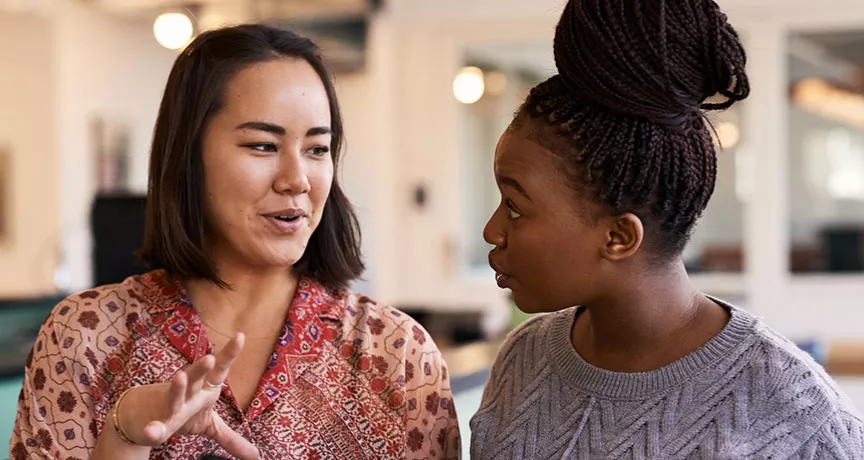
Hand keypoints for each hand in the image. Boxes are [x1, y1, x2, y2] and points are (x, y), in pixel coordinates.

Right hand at [115, 333, 258, 459]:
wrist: (141, 418)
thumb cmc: (182, 414)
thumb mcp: (209, 425)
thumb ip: (231, 438)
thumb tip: (256, 455)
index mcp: (204, 389)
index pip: (219, 370)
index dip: (229, 354)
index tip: (240, 336)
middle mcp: (188, 392)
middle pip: (195, 376)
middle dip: (201, 367)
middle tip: (210, 358)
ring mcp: (170, 405)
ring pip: (174, 395)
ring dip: (177, 387)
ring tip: (180, 376)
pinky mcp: (156, 423)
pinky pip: (157, 426)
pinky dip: (154, 429)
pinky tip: (152, 432)